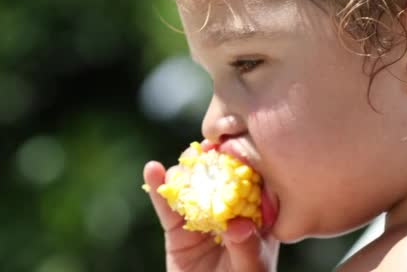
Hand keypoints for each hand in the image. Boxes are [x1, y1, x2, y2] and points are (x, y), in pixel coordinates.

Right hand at [143, 160, 279, 271]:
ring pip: (191, 187)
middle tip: (204, 149)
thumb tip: (238, 224)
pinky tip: (152, 170)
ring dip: (184, 172)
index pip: (250, 184)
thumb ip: (247, 248)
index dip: (241, 163)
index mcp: (255, 217)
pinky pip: (167, 206)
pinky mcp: (176, 228)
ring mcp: (201, 217)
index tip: (232, 147)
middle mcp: (228, 211)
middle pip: (217, 178)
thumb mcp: (251, 271)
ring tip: (181, 170)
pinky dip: (158, 188)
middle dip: (210, 162)